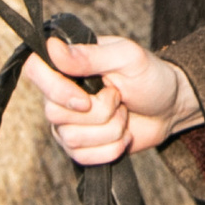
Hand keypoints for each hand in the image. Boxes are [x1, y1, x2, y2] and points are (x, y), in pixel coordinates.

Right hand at [22, 34, 203, 166]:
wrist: (170, 108)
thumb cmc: (150, 76)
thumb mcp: (127, 57)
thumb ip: (90, 55)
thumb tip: (51, 47)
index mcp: (68, 64)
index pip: (34, 70)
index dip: (55, 90)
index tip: (85, 100)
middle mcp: (60, 94)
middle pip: (55, 113)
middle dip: (99, 112)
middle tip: (119, 98)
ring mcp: (68, 123)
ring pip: (71, 139)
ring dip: (110, 130)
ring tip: (124, 114)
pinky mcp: (81, 147)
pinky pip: (82, 158)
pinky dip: (110, 149)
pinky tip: (123, 136)